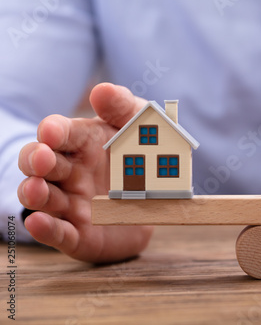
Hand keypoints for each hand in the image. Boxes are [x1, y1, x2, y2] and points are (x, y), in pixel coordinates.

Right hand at [18, 83, 153, 262]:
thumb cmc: (142, 157)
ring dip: (35, 193)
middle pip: (40, 164)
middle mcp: (70, 173)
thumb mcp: (139, 127)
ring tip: (36, 190)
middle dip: (36, 160)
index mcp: (82, 143)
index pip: (60, 133)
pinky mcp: (78, 234)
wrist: (161, 201)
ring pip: (43, 198)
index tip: (52, 131)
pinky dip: (46, 229)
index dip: (53, 131)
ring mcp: (71, 203)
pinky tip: (37, 222)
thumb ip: (122, 108)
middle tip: (42, 159)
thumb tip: (102, 90)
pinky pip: (59, 233)